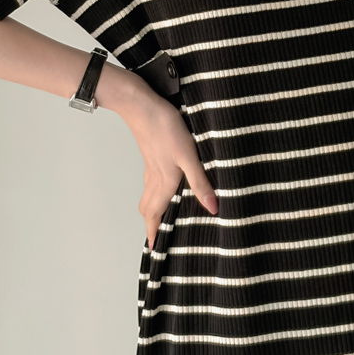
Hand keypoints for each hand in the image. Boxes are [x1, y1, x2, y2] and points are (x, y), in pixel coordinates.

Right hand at [111, 76, 217, 250]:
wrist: (141, 105)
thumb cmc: (164, 128)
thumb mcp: (188, 155)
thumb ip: (200, 182)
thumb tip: (212, 208)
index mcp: (164, 182)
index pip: (156, 214)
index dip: (154, 232)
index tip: (153, 248)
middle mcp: (154, 178)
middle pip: (148, 208)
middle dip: (151, 225)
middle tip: (155, 238)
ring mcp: (150, 167)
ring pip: (147, 195)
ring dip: (151, 210)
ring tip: (158, 218)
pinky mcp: (150, 156)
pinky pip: (149, 182)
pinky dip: (152, 193)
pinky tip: (161, 186)